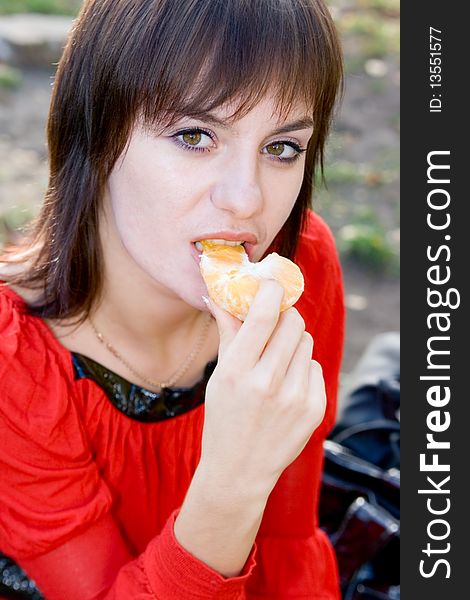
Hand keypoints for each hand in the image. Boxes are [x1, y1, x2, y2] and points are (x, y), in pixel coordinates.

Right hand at [200, 279, 325, 499]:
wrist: (239, 471)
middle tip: (274, 324)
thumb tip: (220, 295)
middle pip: (294, 322)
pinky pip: (314, 367)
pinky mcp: (314, 409)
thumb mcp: (219, 376)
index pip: (264, 315)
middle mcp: (268, 383)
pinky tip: (285, 386)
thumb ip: (228, 332)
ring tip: (275, 363)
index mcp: (237, 372)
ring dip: (292, 343)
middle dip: (284, 317)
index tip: (271, 285)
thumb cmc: (223, 418)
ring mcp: (294, 398)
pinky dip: (301, 368)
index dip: (271, 291)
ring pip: (306, 342)